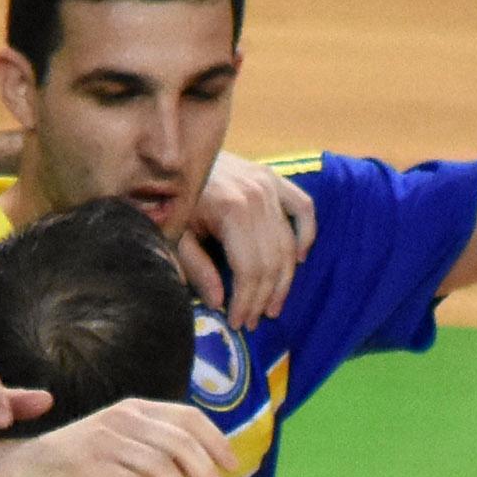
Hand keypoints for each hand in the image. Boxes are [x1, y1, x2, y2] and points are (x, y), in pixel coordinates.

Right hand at [0, 398, 235, 476]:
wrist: (19, 473)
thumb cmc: (75, 470)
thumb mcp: (122, 455)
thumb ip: (155, 456)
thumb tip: (200, 476)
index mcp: (135, 410)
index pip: (189, 417)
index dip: (216, 441)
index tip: (233, 468)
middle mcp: (123, 418)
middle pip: (182, 442)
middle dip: (209, 474)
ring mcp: (105, 439)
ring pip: (162, 466)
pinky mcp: (88, 465)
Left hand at [177, 152, 319, 329]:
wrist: (173, 152)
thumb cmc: (170, 196)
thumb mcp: (175, 235)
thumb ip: (196, 268)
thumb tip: (218, 302)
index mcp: (231, 210)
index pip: (250, 269)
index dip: (247, 301)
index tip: (238, 323)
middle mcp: (257, 196)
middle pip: (272, 261)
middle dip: (263, 297)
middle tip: (254, 321)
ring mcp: (269, 184)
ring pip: (288, 243)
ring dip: (284, 280)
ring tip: (273, 306)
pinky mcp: (274, 178)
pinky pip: (303, 208)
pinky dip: (306, 234)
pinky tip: (300, 260)